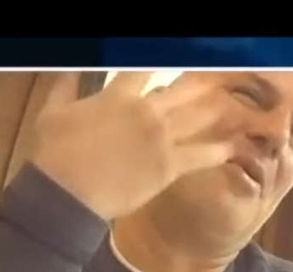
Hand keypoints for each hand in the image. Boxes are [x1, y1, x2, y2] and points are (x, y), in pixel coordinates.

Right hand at [29, 71, 239, 220]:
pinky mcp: (169, 166)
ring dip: (222, 108)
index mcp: (119, 95)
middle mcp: (146, 111)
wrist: (65, 195)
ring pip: (201, 116)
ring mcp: (161, 138)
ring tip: (240, 102)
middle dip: (207, 78)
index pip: (148, 66)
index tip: (185, 54)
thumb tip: (70, 64)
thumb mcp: (52, 113)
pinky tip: (236, 145)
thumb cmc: (54, 155)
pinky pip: (203, 155)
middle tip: (228, 73)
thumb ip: (65, 85)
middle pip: (187, 87)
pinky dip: (222, 150)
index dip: (167, 59)